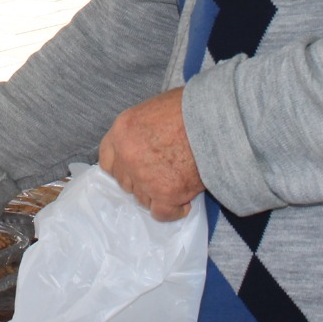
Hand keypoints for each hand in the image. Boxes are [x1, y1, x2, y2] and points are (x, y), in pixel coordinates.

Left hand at [98, 88, 203, 221]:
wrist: (215, 120)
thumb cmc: (190, 108)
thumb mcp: (154, 109)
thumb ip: (141, 131)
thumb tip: (144, 146)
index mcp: (122, 131)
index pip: (107, 160)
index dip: (122, 167)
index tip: (133, 170)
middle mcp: (128, 156)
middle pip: (125, 182)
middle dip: (141, 181)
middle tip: (161, 174)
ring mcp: (145, 177)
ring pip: (143, 199)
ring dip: (157, 194)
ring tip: (177, 182)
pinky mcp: (166, 194)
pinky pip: (161, 213)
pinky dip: (173, 210)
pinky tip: (184, 202)